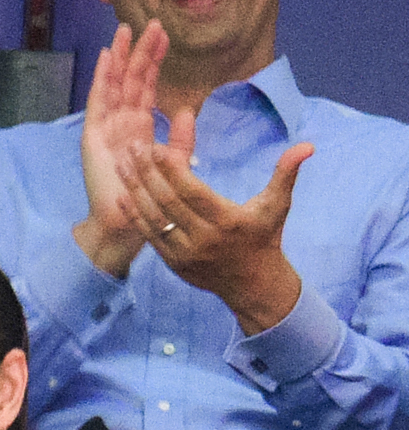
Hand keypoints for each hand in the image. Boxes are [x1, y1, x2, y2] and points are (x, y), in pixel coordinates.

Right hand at [74, 21, 166, 273]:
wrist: (125, 226)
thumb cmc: (149, 203)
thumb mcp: (174, 166)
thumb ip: (182, 140)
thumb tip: (189, 111)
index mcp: (138, 132)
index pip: (146, 89)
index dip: (154, 63)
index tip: (165, 36)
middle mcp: (120, 126)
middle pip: (131, 81)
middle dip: (140, 51)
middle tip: (153, 22)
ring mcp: (105, 130)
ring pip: (114, 85)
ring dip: (120, 57)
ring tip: (126, 28)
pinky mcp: (93, 138)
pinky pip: (98, 102)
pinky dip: (102, 78)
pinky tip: (108, 56)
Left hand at [119, 112, 310, 335]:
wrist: (252, 284)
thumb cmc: (265, 236)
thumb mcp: (278, 205)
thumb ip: (287, 173)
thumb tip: (307, 145)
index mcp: (227, 222)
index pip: (193, 193)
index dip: (172, 170)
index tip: (155, 147)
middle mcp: (203, 239)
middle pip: (168, 203)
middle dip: (147, 173)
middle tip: (131, 146)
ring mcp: (185, 254)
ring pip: (154, 219)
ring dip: (135, 190)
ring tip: (121, 164)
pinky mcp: (173, 264)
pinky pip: (150, 236)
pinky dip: (135, 215)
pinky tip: (122, 194)